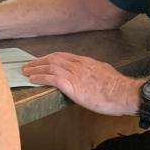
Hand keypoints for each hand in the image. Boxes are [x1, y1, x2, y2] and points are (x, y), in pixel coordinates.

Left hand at [22, 52, 140, 116]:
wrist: (123, 92)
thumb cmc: (118, 87)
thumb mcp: (106, 73)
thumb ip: (95, 72)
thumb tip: (91, 75)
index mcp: (86, 62)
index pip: (63, 56)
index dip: (50, 58)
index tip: (42, 60)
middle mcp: (78, 65)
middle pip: (54, 59)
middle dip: (39, 61)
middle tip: (28, 65)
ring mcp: (75, 74)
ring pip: (50, 67)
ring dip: (36, 68)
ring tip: (26, 71)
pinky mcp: (72, 85)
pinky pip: (51, 78)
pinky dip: (40, 77)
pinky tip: (32, 79)